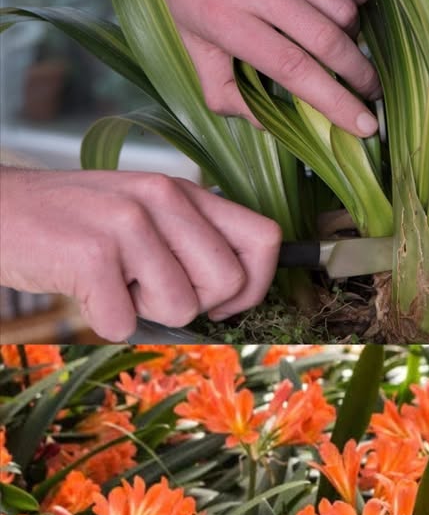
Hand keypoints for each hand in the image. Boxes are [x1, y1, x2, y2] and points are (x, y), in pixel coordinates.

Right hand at [0, 168, 281, 340]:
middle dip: (195, 306)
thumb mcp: (145, 219)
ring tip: (112, 280)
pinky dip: (104, 320)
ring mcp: (128, 222)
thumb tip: (240, 296)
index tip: (222, 303)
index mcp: (184, 192)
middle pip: (229, 283)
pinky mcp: (93, 252)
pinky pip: (126, 322)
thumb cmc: (77, 227)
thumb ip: (193, 244)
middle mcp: (163, 197)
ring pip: (182, 309)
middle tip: (150, 288)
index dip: (256, 285)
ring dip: (144, 311)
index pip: (265, 238)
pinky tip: (84, 288)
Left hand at [146, 0, 380, 136]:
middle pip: (327, 40)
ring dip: (351, 34)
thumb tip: (267, 124)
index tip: (363, 124)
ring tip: (342, 43)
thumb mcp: (193, 43)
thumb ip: (224, 91)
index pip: (293, 69)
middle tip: (370, 92)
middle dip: (358, 75)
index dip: (333, 102)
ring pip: (342, 6)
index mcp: (226, 20)